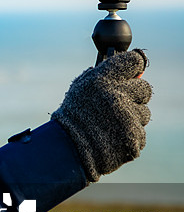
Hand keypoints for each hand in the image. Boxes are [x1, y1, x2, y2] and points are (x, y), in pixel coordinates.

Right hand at [51, 49, 151, 182]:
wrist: (67, 149)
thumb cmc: (74, 115)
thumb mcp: (81, 88)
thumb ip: (103, 75)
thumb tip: (131, 70)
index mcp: (103, 80)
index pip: (133, 62)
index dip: (134, 67)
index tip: (133, 72)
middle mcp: (117, 96)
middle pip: (145, 89)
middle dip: (134, 96)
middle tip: (118, 106)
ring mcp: (128, 118)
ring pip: (144, 113)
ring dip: (132, 119)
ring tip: (110, 125)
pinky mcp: (134, 138)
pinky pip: (141, 133)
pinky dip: (129, 137)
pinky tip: (112, 138)